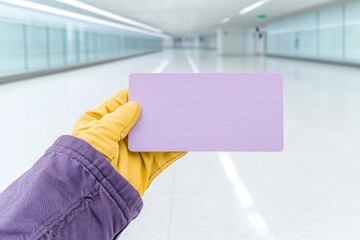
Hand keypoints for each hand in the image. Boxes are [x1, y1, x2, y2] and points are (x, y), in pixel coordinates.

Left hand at [71, 89, 186, 195]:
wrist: (90, 195)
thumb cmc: (85, 160)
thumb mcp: (100, 132)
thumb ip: (120, 118)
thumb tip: (136, 106)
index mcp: (99, 124)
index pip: (119, 104)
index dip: (134, 96)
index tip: (150, 89)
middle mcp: (115, 137)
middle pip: (139, 120)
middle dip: (153, 112)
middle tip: (169, 102)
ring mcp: (130, 153)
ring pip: (152, 137)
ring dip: (165, 129)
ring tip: (180, 118)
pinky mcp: (143, 168)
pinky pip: (162, 156)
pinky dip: (174, 149)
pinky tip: (183, 141)